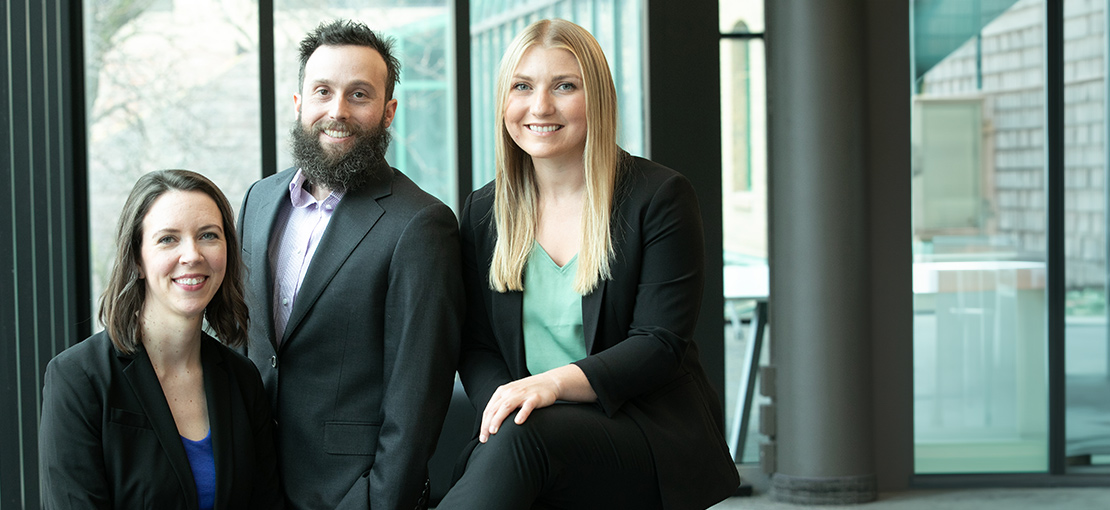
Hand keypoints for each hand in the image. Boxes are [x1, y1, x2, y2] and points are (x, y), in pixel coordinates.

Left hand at [479, 364, 595, 442]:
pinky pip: (527, 406)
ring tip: (494, 431)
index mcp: (502, 392)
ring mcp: (522, 394)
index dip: (484, 424)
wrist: (550, 382)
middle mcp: (510, 392)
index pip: (489, 409)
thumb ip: (501, 406)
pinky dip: (522, 413)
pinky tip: (518, 422)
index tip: (482, 437)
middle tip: (485, 438)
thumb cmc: (529, 392)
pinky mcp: (535, 397)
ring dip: (498, 419)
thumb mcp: (512, 395)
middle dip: (487, 424)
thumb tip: (490, 425)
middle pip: (495, 409)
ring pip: (506, 406)